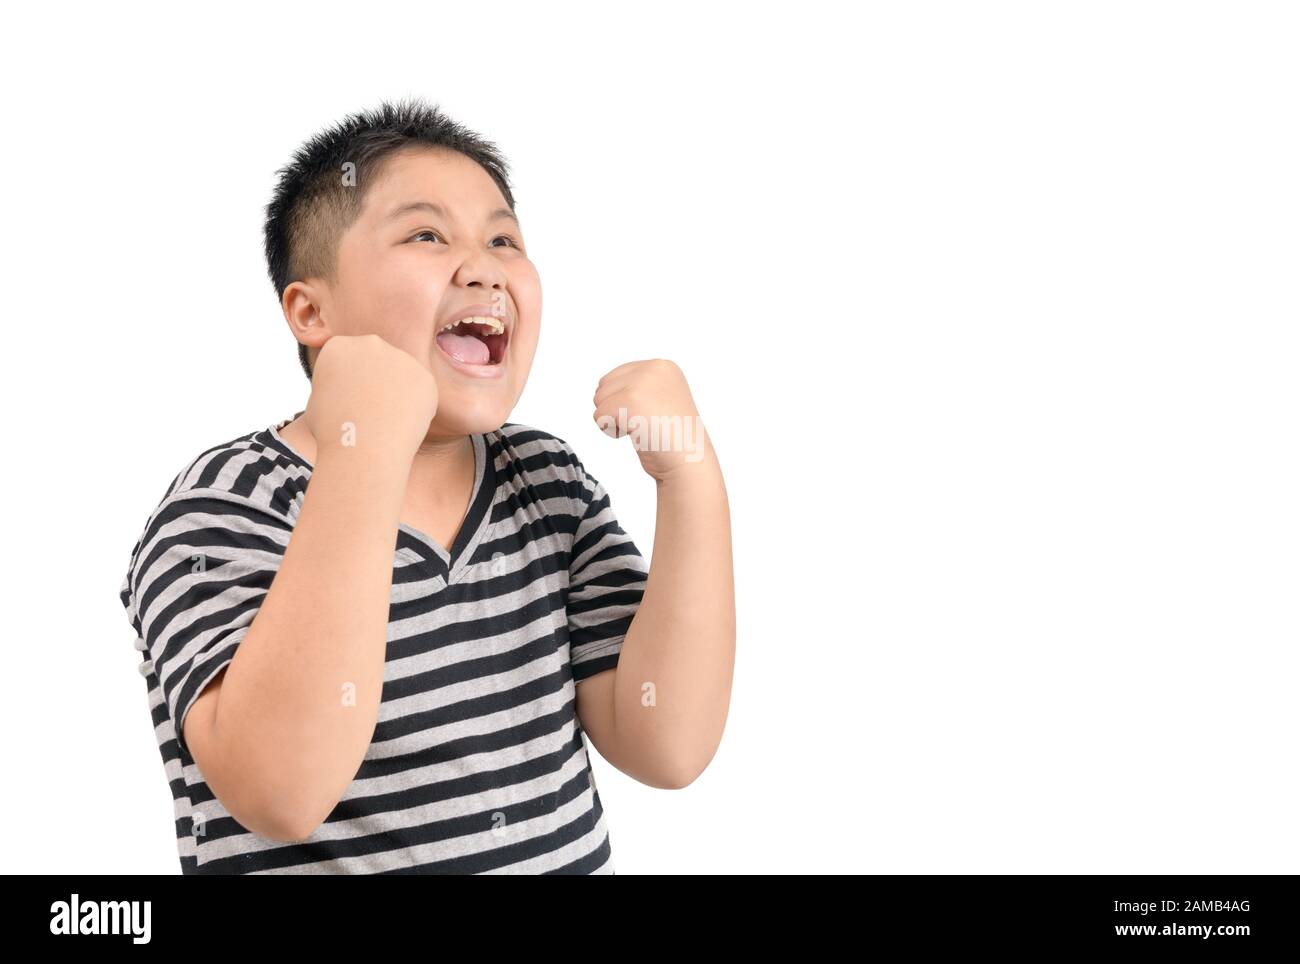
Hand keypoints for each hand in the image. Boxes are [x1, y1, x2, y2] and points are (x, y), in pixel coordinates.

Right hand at [305, 334, 438, 461]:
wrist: (362, 449)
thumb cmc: (333, 433)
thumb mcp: (316, 400)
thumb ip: (333, 384)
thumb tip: (344, 386)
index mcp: (339, 346)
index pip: (349, 359)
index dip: (349, 384)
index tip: (348, 405)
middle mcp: (370, 343)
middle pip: (376, 362)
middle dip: (375, 383)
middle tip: (371, 412)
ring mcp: (400, 357)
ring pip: (401, 376)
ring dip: (396, 394)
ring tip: (385, 420)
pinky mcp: (424, 375)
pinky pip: (421, 391)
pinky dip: (415, 407)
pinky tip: (403, 422)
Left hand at [592, 358, 709, 481]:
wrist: (689, 462)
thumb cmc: (673, 438)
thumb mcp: (660, 399)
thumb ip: (637, 386)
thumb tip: (601, 387)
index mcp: (663, 366)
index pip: (616, 376)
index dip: (623, 402)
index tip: (650, 415)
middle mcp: (653, 368)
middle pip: (605, 386)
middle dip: (616, 409)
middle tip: (644, 423)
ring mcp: (642, 382)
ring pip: (599, 399)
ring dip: (614, 420)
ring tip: (641, 428)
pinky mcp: (630, 400)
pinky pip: (599, 415)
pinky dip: (611, 431)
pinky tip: (635, 435)